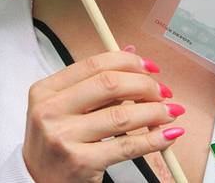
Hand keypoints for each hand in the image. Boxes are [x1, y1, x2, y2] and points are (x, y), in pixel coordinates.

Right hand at [23, 46, 185, 181]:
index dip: (128, 62)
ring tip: (169, 113)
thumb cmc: (56, 144)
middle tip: (162, 92)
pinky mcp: (80, 162)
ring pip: (122, 115)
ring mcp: (63, 137)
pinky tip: (166, 136)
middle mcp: (50, 111)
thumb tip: (131, 52)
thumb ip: (96, 82)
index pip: (94, 64)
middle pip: (110, 84)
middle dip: (145, 85)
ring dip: (155, 112)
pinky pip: (127, 146)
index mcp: (45, 91)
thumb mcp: (64, 108)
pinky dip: (154, 140)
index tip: (149, 68)